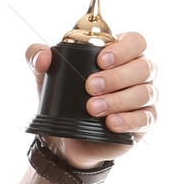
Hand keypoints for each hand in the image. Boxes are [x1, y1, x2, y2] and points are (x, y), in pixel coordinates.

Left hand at [24, 30, 157, 170]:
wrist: (67, 141)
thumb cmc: (65, 102)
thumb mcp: (47, 78)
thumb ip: (38, 59)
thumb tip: (43, 56)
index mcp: (123, 55)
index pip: (136, 42)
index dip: (123, 49)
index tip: (100, 60)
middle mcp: (140, 74)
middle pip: (144, 67)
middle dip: (117, 76)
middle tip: (90, 86)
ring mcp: (145, 98)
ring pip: (144, 92)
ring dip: (118, 100)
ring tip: (92, 108)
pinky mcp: (144, 122)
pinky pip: (144, 119)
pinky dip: (128, 120)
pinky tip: (111, 123)